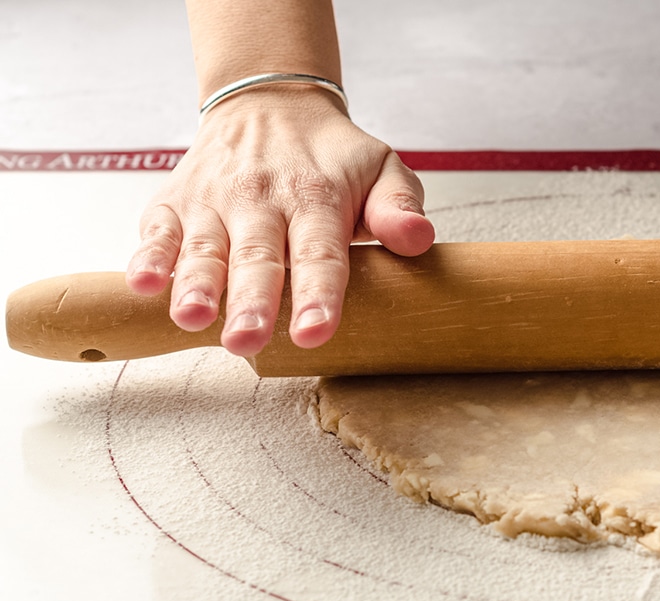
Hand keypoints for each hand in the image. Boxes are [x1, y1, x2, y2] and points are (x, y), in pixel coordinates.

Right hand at [126, 89, 434, 355]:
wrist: (271, 104)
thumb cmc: (332, 156)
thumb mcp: (382, 168)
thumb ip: (399, 207)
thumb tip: (419, 240)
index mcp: (317, 198)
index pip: (320, 253)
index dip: (318, 294)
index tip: (315, 331)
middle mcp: (261, 200)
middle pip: (257, 257)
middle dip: (251, 300)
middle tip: (247, 340)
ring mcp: (214, 201)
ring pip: (204, 249)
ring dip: (196, 285)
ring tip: (192, 318)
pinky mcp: (175, 203)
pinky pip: (158, 231)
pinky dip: (148, 257)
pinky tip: (145, 285)